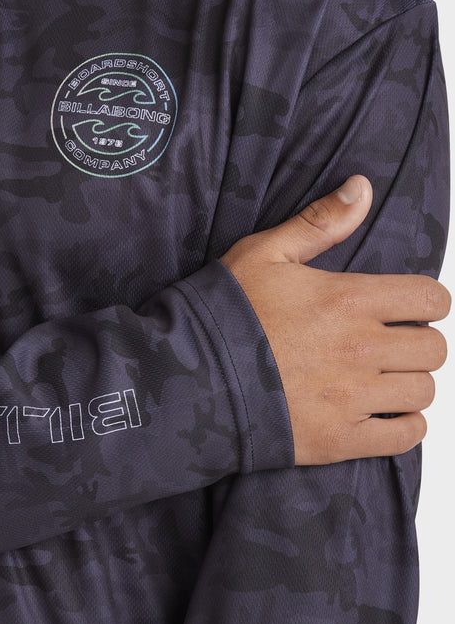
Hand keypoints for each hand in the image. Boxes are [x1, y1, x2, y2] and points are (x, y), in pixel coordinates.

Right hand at [220, 175, 449, 464]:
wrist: (193, 375)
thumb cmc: (226, 311)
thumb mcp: (266, 252)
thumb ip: (320, 221)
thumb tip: (362, 186)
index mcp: (350, 299)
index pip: (431, 299)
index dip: (425, 300)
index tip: (405, 306)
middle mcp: (362, 348)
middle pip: (434, 349)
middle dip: (417, 341)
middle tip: (389, 341)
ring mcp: (355, 397)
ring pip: (424, 392)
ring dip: (409, 382)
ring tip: (381, 376)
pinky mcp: (343, 438)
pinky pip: (405, 436)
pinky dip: (403, 425)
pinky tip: (380, 411)